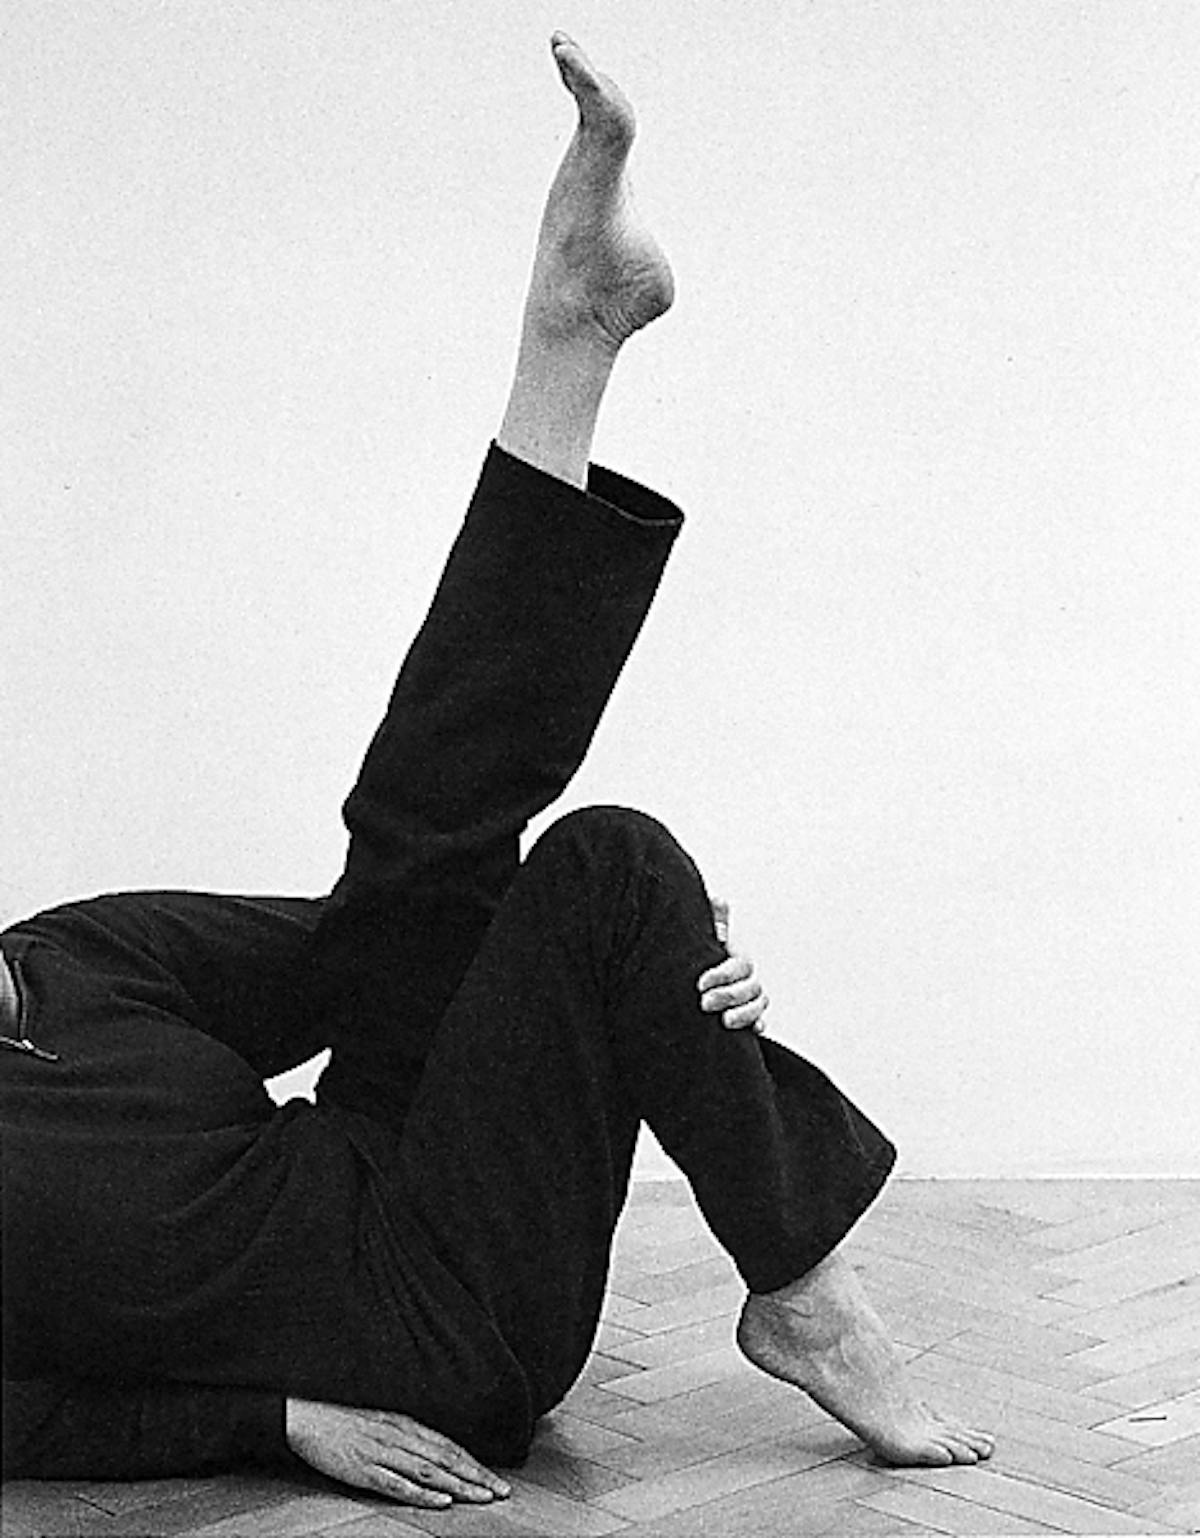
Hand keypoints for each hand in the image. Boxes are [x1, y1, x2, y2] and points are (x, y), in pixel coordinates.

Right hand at [285, 1398, 510, 1507]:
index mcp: (405, 1424)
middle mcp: (400, 1436)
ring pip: (429, 1472)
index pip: (448, 1446)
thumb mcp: (382, 1419)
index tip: (496, 1478)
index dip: (474, 1463)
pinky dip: (421, 1494)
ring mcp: (383, 1453)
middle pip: (446, 1459)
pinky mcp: (364, 1469)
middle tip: (502, 1493)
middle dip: (476, 1477)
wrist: (307, 1415)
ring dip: (459, 1487)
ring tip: (482, 1499)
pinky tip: (440, 1502)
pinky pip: (398, 1484)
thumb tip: (436, 1451)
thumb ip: (408, 1434)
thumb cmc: (344, 1417)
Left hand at [698, 898, 768, 1031]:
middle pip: (750, 987)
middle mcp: (747, 977)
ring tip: (724, 1021)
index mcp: (737, 958)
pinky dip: (758, 1024)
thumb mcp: (702, 938)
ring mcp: (750, 998)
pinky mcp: (747, 1017)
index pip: (739, 965)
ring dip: (745, 1014)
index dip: (722, 975)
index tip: (700, 984)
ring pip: (759, 1004)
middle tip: (704, 1003)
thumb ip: (713, 919)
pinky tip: (753, 1030)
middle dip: (728, 996)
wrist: (692, 985)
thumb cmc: (698, 956)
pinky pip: (761, 1021)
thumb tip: (719, 901)